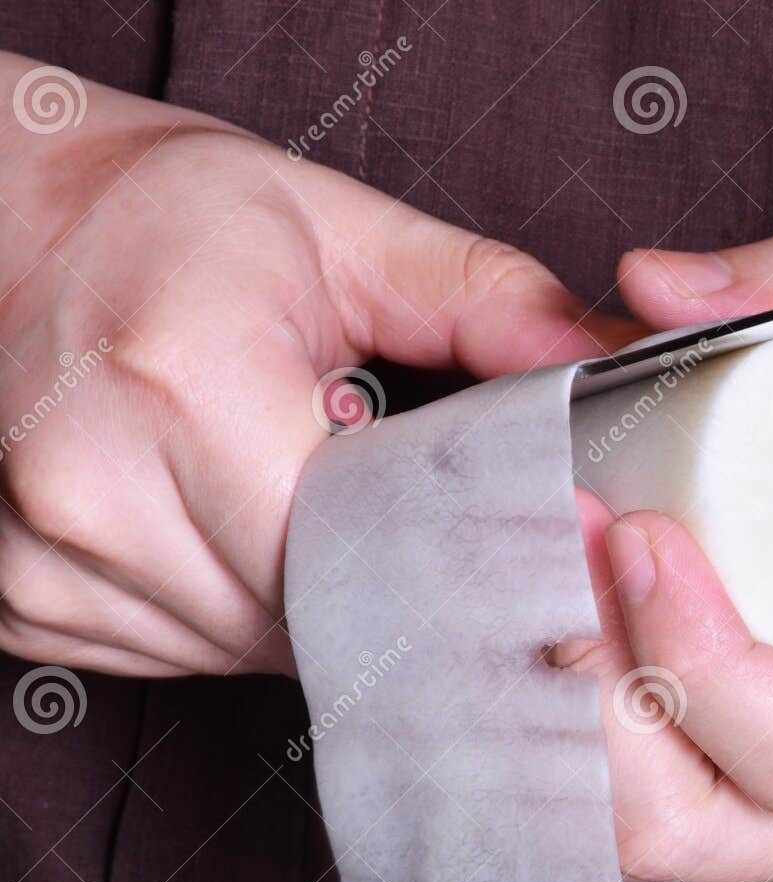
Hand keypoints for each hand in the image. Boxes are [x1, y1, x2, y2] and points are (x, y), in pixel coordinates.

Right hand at [0, 54, 635, 675]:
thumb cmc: (161, 216)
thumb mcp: (337, 228)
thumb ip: (483, 300)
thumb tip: (593, 365)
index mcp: (185, 382)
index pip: (369, 551)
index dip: (460, 567)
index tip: (529, 567)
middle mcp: (95, 485)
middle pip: (314, 619)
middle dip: (400, 596)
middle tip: (456, 554)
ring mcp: (41, 556)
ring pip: (250, 651)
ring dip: (319, 611)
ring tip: (339, 524)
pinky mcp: (18, 599)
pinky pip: (180, 653)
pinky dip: (238, 615)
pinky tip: (252, 539)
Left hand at [554, 230, 772, 881]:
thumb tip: (652, 286)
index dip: (697, 660)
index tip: (637, 530)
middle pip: (699, 820)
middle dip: (590, 691)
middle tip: (556, 541)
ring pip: (655, 840)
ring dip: (563, 720)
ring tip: (543, 578)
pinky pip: (652, 823)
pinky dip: (573, 743)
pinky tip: (552, 635)